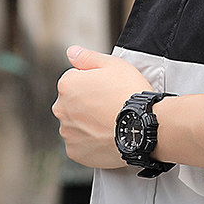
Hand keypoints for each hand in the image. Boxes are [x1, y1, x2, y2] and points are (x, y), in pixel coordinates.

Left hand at [52, 46, 152, 168]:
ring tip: (112, 123)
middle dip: (88, 104)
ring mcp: (67, 132)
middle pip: (73, 104)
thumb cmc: (130, 94)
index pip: (76, 81)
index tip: (110, 90)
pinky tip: (108, 137)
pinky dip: (92, 142)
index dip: (95, 84)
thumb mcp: (114, 65)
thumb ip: (88, 57)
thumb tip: (71, 52)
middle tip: (112, 106)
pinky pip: (81, 145)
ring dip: (90, 124)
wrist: (143, 126)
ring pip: (77, 125)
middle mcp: (61, 109)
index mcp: (67, 85)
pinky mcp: (75, 152)